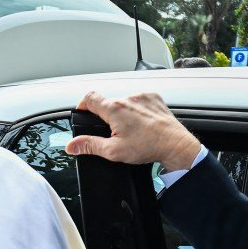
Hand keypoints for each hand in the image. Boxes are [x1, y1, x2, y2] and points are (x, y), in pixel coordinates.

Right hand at [64, 91, 202, 171]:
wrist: (176, 145)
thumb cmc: (148, 147)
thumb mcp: (113, 151)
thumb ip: (89, 145)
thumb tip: (72, 145)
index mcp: (115, 109)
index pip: (89, 98)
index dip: (82, 105)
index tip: (84, 113)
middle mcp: (128, 98)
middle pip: (107, 102)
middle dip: (106, 116)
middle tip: (112, 131)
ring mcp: (142, 97)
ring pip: (123, 101)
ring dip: (122, 112)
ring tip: (130, 129)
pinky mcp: (154, 98)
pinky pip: (138, 100)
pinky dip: (136, 109)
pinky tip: (141, 123)